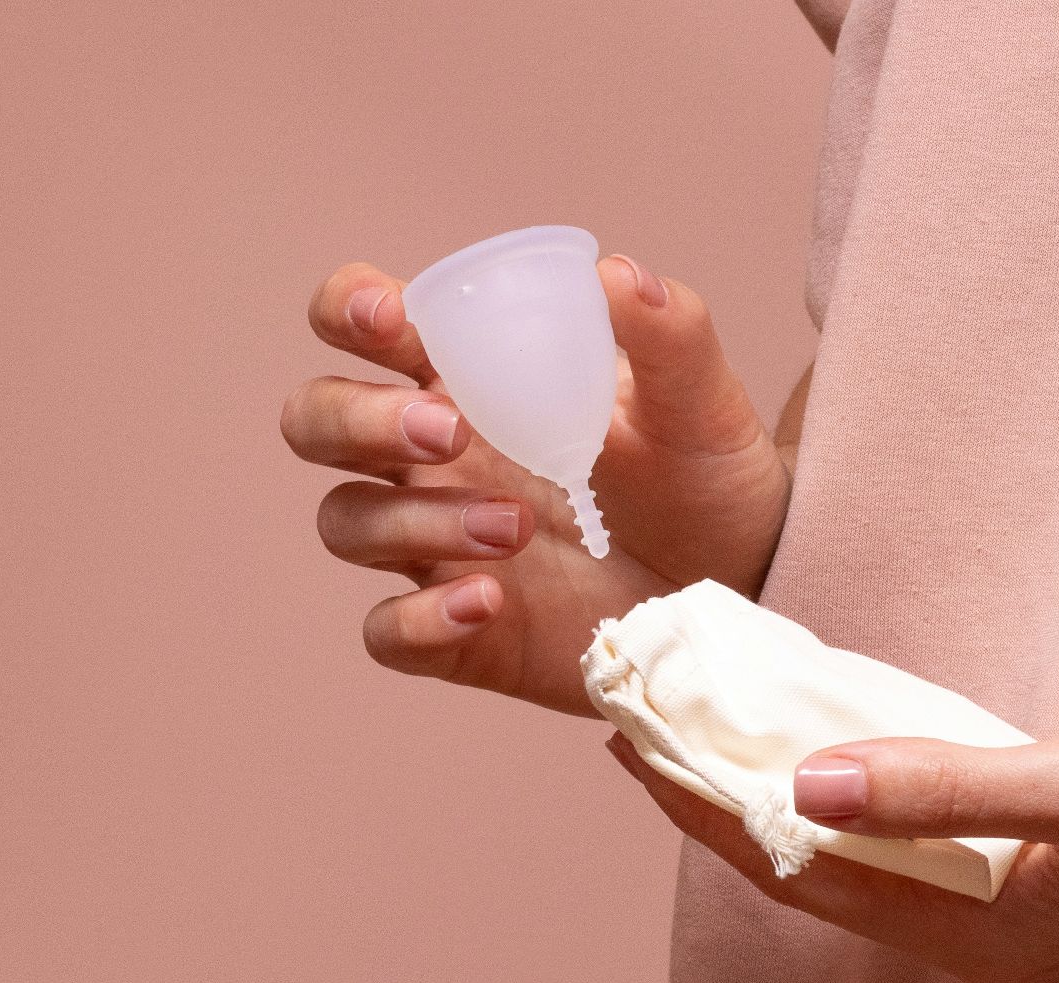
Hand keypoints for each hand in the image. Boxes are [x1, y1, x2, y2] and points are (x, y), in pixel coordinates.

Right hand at [283, 255, 789, 714]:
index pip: (360, 323)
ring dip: (415, 519)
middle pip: (315, 421)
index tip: (393, 321)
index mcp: (469, 378)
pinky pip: (387, 631)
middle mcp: (433, 458)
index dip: (348, 310)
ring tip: (519, 525)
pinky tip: (488, 601)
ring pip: (347, 522)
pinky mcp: (459, 631)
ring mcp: (435, 545)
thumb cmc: (704, 476)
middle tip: (453, 430)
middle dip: (358, 419)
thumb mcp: (700, 402)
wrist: (743, 582)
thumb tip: (617, 276)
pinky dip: (419, 618)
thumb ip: (667, 334)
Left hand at [605, 700, 1058, 982]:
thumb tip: (803, 785)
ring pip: (859, 843)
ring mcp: (1010, 900)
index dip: (708, 806)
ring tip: (712, 716)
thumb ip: (953, 788)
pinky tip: (828, 731)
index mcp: (982, 931)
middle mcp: (981, 930)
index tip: (634, 736)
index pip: (801, 870)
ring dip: (782, 785)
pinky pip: (914, 823)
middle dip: (724, 797)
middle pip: (815, 864)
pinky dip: (855, 776)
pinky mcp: (1037, 860)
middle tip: (648, 714)